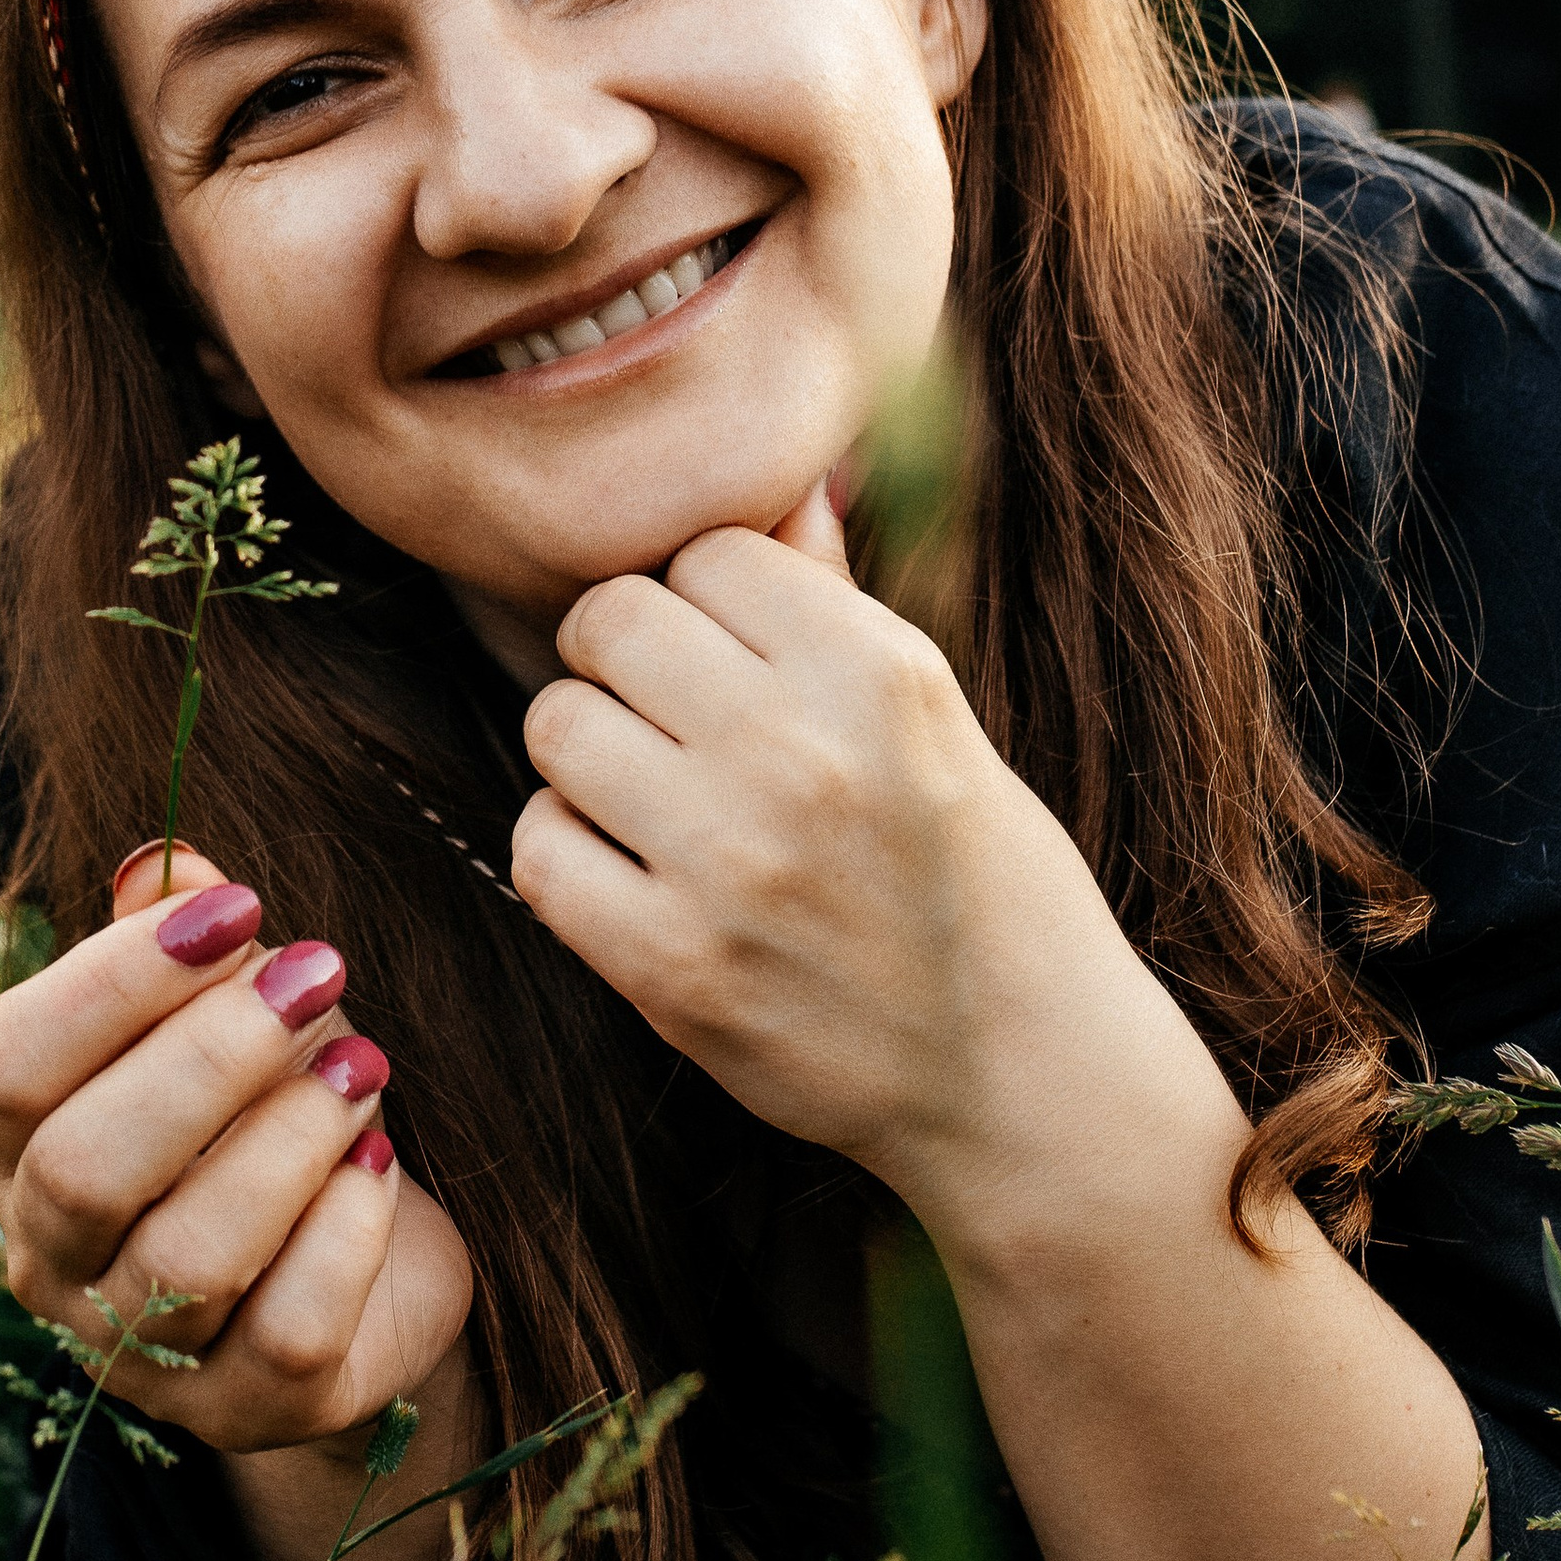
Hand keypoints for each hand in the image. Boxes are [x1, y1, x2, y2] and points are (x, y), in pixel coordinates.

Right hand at [0, 845, 473, 1456]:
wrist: (358, 1270)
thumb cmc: (263, 1112)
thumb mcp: (222, 1014)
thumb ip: (182, 940)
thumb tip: (166, 860)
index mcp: (15, 1147)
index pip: (11, 1065)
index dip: (115, 979)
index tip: (239, 907)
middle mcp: (49, 1260)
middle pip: (84, 1167)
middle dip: (211, 1058)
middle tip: (321, 974)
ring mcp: (138, 1354)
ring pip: (188, 1258)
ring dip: (289, 1140)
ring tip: (366, 1065)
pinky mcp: (247, 1409)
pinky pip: (288, 1329)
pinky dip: (345, 1230)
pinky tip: (380, 1162)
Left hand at [513, 482, 1224, 1229]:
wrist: (1022, 1076)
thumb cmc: (980, 879)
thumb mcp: (933, 720)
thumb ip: (835, 603)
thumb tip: (785, 484)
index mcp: (877, 671)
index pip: (706, 554)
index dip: (706, 604)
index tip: (732, 659)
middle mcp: (798, 752)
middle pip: (608, 620)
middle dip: (623, 661)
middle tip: (664, 720)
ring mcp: (729, 862)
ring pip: (555, 724)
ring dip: (585, 756)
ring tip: (647, 800)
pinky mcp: (673, 969)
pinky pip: (539, 849)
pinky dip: (567, 855)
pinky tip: (627, 876)